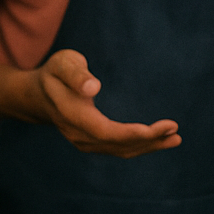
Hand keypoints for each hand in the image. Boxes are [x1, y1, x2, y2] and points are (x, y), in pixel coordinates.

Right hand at [31, 49, 181, 157]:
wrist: (39, 96)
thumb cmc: (55, 73)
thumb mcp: (62, 64)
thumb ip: (76, 74)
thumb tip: (93, 88)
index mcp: (71, 115)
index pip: (104, 131)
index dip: (131, 134)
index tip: (156, 129)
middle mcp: (78, 135)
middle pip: (117, 144)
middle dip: (148, 140)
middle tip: (175, 130)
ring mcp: (85, 142)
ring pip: (121, 150)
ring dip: (149, 146)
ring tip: (175, 138)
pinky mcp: (93, 144)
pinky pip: (119, 149)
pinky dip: (141, 146)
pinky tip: (161, 141)